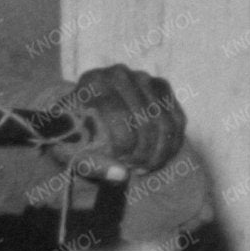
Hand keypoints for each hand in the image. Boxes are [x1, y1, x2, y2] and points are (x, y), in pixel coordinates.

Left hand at [58, 65, 187, 178]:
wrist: (85, 117)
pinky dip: (171, 145)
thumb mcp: (73, 152)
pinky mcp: (161, 87)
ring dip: (160, 151)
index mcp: (92, 82)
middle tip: (136, 169)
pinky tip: (157, 160)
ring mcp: (143, 78)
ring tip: (144, 167)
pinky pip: (176, 119)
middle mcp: (118, 74)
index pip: (118, 115)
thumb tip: (121, 175)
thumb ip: (92, 165)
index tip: (122, 164)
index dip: (125, 145)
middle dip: (144, 151)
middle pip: (145, 119)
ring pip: (164, 121)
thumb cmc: (74, 137)